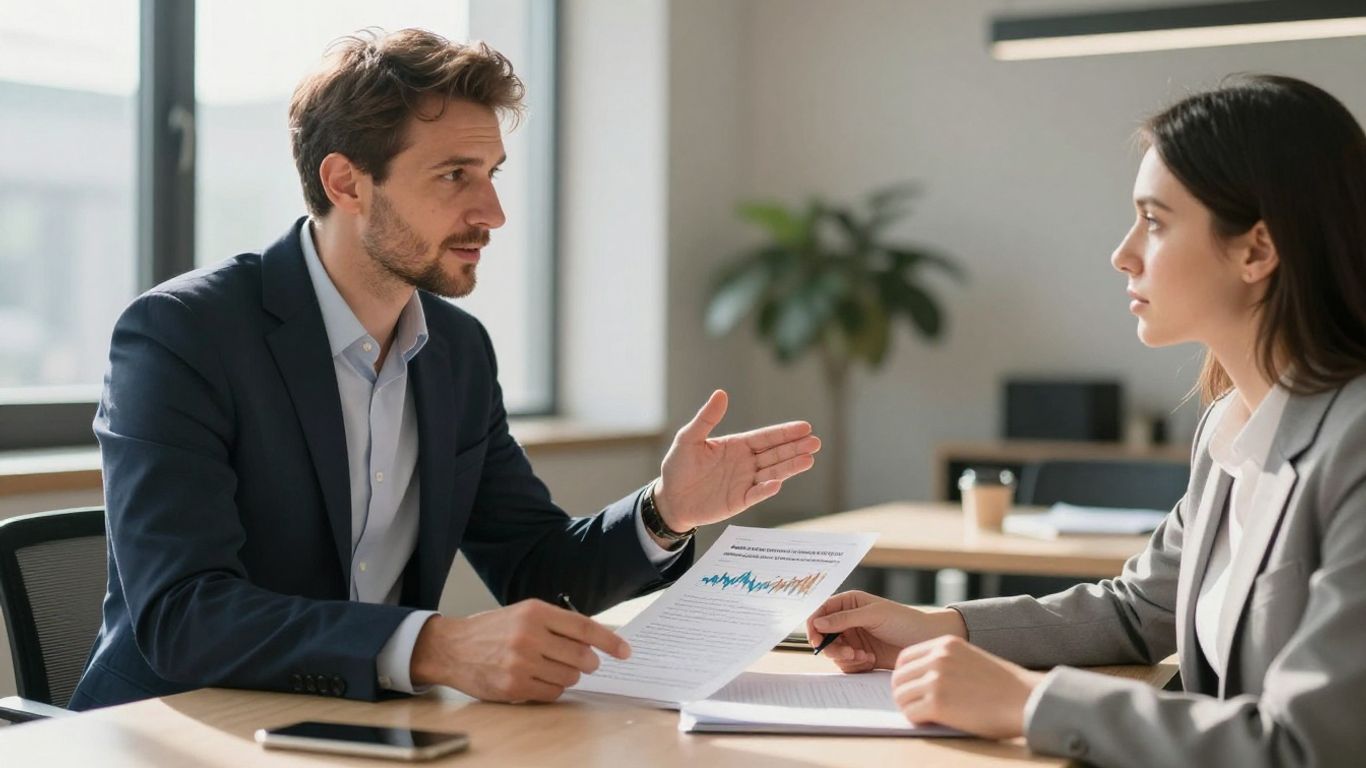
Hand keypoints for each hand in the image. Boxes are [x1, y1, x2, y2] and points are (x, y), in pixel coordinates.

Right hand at [410, 599, 629, 702]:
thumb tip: (594, 641)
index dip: (609, 641)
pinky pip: (552, 694)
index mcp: (535, 612)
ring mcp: (521, 663)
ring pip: (569, 678)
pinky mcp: (514, 686)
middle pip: (581, 656)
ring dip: (568, 676)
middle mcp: (529, 636)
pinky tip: (539, 679)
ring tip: (551, 668)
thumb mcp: (523, 614)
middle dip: (588, 663)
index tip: (625, 651)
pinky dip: (552, 689)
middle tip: (585, 663)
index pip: (583, 627)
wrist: (452, 648)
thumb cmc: (491, 630)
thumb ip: (556, 624)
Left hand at [654, 389, 819, 531]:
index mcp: (737, 446)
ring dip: (790, 467)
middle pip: (775, 454)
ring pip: (772, 472)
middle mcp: (746, 463)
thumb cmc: (678, 466)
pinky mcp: (739, 501)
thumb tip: (721, 393)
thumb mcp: (689, 438)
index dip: (784, 432)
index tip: (805, 427)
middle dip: (795, 448)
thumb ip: (706, 418)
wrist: (669, 499)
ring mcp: (745, 482)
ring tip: (809, 460)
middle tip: (816, 442)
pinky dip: (766, 489)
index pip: (766, 437)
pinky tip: (778, 482)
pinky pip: (756, 494)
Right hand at [806, 590, 966, 671]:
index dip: (814, 625)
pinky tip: (870, 660)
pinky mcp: (861, 656)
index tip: (816, 639)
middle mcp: (848, 620)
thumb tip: (817, 623)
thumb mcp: (873, 615)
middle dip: (832, 646)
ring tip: (862, 657)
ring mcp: (854, 639)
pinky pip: (846, 664)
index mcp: (849, 603)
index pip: (821, 612)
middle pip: (823, 635)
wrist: (927, 641)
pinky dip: (855, 664)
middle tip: (847, 653)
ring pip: (833, 651)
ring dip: (844, 657)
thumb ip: (844, 618)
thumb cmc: (904, 621)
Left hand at [891, 635, 1045, 738]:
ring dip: (909, 708)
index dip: (905, 676)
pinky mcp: (938, 703)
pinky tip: (930, 722)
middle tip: (914, 705)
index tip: (912, 688)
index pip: (905, 658)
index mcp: (945, 644)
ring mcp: (936, 680)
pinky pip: (910, 713)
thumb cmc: (1003, 686)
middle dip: (903, 693)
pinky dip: (916, 720)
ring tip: (924, 715)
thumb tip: (918, 678)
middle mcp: (938, 658)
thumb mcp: (970, 659)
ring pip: (901, 696)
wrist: (1026, 700)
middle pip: (898, 677)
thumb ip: (945, 662)